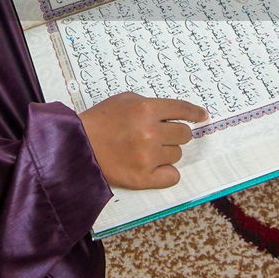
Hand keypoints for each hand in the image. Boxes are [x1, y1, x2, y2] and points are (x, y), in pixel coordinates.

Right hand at [78, 92, 206, 189]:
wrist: (77, 146)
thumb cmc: (99, 121)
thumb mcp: (124, 100)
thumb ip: (150, 105)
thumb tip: (174, 113)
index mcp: (146, 110)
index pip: (182, 109)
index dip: (195, 112)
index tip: (201, 116)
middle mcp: (150, 133)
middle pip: (184, 134)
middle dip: (176, 134)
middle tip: (162, 135)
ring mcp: (148, 157)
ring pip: (177, 155)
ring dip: (167, 152)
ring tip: (146, 150)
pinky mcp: (143, 177)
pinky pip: (172, 176)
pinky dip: (166, 172)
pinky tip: (155, 167)